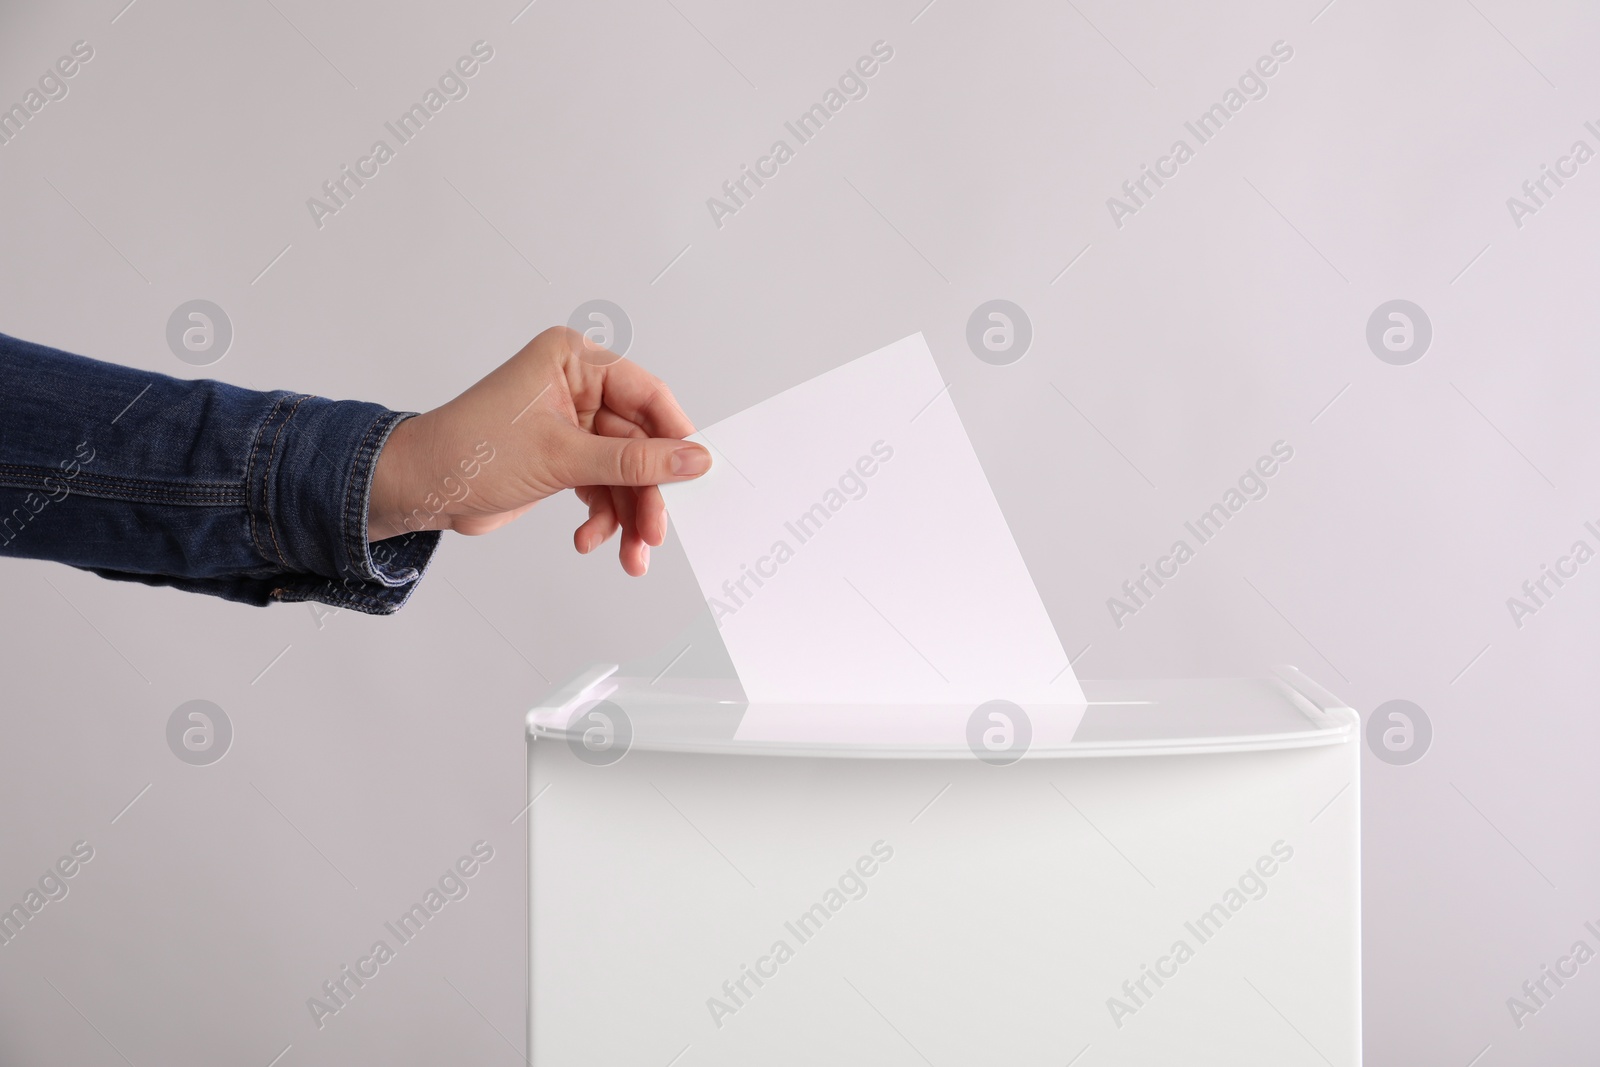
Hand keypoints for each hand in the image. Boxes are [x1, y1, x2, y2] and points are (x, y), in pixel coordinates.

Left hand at [368, 326, 710, 575]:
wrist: (419, 489)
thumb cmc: (470, 451)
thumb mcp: (562, 457)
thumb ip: (634, 462)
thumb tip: (693, 459)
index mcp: (574, 361)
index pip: (647, 395)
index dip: (674, 437)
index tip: (694, 476)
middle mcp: (577, 387)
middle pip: (639, 443)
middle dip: (646, 493)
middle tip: (654, 533)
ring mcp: (571, 425)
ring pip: (624, 473)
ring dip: (627, 516)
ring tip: (629, 554)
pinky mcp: (564, 459)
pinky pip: (603, 488)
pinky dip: (602, 517)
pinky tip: (588, 538)